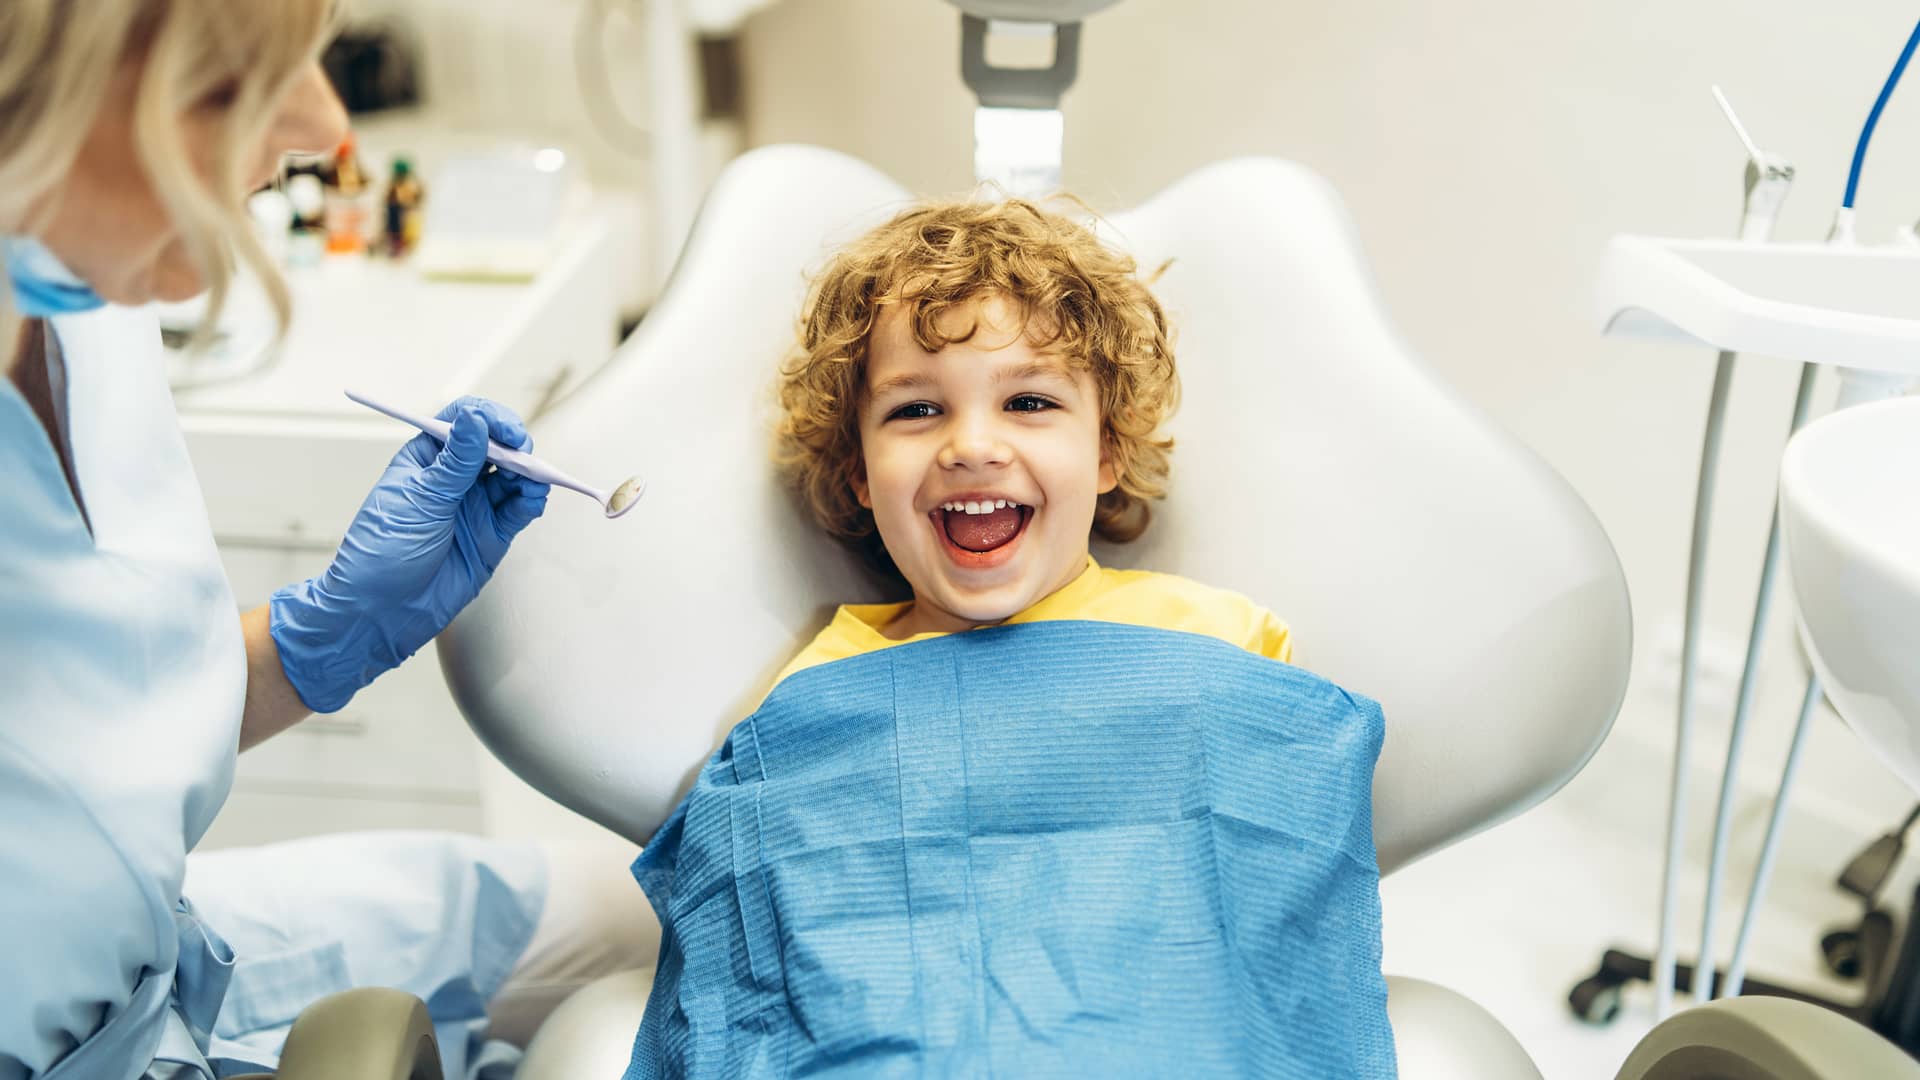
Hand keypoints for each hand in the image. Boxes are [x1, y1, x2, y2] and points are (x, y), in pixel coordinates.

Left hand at [269, 397, 549, 711]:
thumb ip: (455, 463)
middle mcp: (453, 479)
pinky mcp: (491, 535)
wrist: (379, 612)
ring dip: (528, 474)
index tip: (504, 429)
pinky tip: (533, 499)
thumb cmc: (382, 552)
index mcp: (426, 459)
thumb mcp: (418, 501)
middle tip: (523, 454)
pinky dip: (532, 500)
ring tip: (533, 480)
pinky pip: (519, 509)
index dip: (487, 418)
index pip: (462, 422)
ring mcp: (474, 507)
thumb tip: (475, 419)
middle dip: (514, 445)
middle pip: (495, 446)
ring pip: (512, 477)